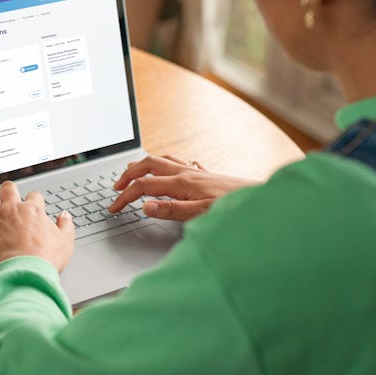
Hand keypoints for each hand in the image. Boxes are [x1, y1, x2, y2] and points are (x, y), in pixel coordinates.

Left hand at [0, 181, 75, 272]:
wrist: (26, 271)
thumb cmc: (45, 259)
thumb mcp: (65, 242)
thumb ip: (65, 226)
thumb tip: (65, 216)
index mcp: (33, 211)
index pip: (34, 197)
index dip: (33, 200)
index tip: (32, 204)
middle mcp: (12, 209)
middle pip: (8, 189)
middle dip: (7, 188)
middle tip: (5, 191)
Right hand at [108, 154, 258, 220]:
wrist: (261, 200)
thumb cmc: (234, 208)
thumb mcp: (200, 214)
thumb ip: (171, 210)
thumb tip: (144, 207)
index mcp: (181, 183)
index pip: (143, 186)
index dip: (125, 197)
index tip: (114, 207)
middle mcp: (187, 173)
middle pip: (148, 165)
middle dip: (128, 174)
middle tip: (116, 186)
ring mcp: (196, 172)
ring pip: (163, 160)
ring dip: (144, 165)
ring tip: (133, 170)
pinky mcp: (206, 175)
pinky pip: (180, 162)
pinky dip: (166, 164)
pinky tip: (170, 168)